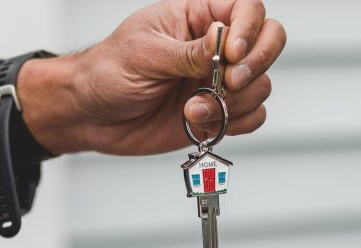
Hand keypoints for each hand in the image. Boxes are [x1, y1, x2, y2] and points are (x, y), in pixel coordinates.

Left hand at [17, 0, 285, 154]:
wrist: (91, 115)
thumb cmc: (108, 72)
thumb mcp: (145, 54)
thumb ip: (189, 52)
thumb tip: (224, 42)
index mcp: (196, 16)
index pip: (245, 8)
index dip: (250, 28)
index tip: (232, 53)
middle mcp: (215, 46)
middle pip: (269, 41)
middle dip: (257, 64)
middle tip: (229, 83)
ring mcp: (219, 81)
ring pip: (261, 85)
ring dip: (234, 103)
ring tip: (193, 110)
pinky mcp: (218, 113)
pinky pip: (252, 116)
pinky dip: (236, 123)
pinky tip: (202, 123)